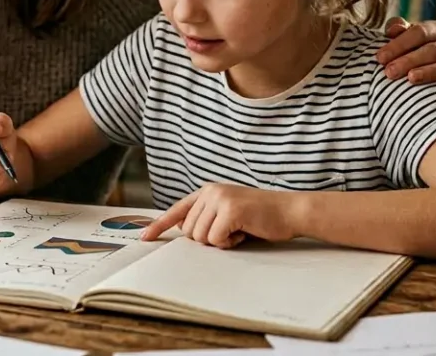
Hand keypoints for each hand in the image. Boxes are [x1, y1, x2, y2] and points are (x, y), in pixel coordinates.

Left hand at [140, 184, 298, 248]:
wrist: (289, 211)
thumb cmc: (260, 217)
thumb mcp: (229, 213)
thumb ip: (207, 218)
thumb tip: (186, 233)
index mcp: (208, 192)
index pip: (178, 210)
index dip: (160, 225)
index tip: (145, 237)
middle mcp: (210, 192)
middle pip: (189, 231)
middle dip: (208, 239)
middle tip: (231, 232)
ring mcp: (220, 199)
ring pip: (200, 237)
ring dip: (220, 241)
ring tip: (239, 230)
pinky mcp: (230, 210)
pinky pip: (216, 239)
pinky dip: (230, 242)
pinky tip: (244, 232)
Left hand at [377, 18, 435, 97]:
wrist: (419, 69)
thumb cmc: (407, 49)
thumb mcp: (401, 37)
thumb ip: (396, 29)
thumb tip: (394, 29)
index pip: (420, 32)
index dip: (399, 44)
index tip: (380, 57)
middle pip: (433, 50)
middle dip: (409, 60)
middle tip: (390, 72)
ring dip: (429, 72)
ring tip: (411, 78)